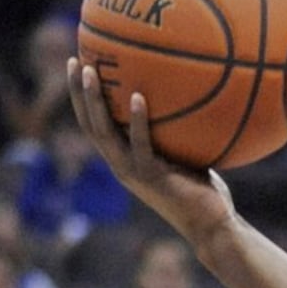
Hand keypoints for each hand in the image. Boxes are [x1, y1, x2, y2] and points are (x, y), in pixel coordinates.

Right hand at [69, 60, 237, 250]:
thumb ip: (179, 129)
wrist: (212, 226)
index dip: (81, 98)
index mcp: (123, 160)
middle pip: (88, 125)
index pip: (93, 125)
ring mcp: (134, 173)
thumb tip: (192, 91)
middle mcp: (121, 166)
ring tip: (91, 72)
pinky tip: (138, 97)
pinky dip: (136, 121)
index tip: (78, 65)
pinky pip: (140, 144)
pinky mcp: (152, 177)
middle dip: (78, 93)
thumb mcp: (186, 153)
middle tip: (74, 60)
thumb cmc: (203, 190)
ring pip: (104, 133)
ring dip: (95, 102)